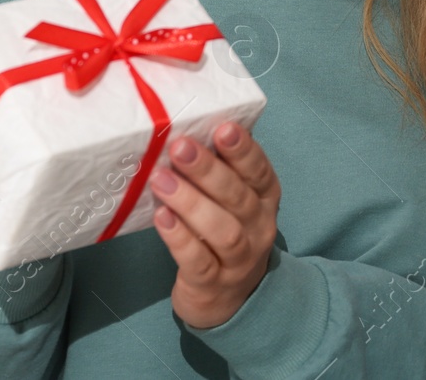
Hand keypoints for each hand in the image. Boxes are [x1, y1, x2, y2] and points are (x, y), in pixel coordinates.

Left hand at [151, 122, 280, 328]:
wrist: (226, 300)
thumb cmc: (223, 233)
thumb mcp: (231, 201)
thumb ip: (218, 169)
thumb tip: (182, 126)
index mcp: (264, 199)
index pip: (259, 172)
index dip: (243, 150)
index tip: (223, 128)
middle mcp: (258, 228)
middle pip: (238, 197)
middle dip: (208, 169)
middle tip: (179, 146)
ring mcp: (238, 260)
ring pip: (222, 230)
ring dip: (190, 202)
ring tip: (161, 179)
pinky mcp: (212, 284)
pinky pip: (199, 261)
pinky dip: (180, 238)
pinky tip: (162, 217)